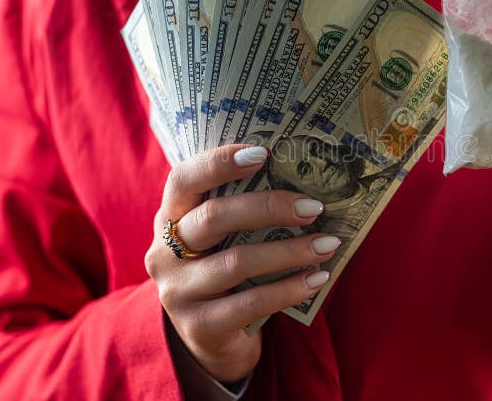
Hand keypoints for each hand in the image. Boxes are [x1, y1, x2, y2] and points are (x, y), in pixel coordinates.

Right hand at [144, 145, 339, 381]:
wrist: (210, 339)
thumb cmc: (226, 272)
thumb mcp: (222, 238)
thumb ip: (242, 211)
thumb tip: (304, 182)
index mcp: (170, 218)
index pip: (183, 180)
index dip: (219, 162)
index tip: (264, 152)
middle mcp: (164, 252)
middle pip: (214, 217)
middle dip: (269, 207)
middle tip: (313, 207)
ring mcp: (177, 292)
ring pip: (237, 261)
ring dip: (290, 250)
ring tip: (328, 244)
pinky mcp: (199, 327)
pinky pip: (252, 302)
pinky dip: (290, 288)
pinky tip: (318, 278)